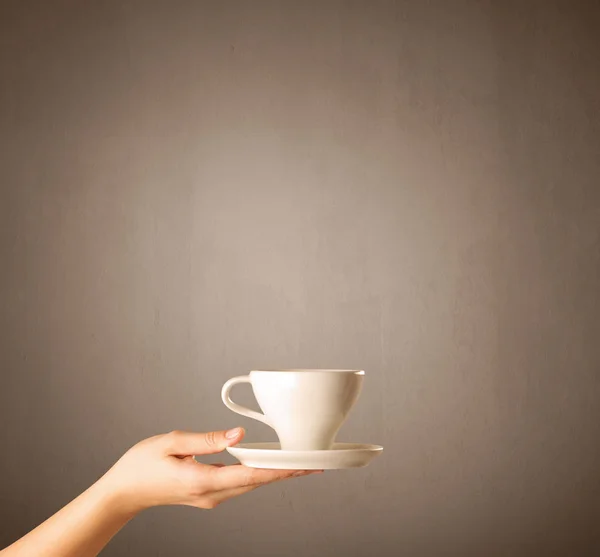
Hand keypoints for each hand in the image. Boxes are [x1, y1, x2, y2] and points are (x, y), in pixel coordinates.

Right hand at [98, 428, 319, 513]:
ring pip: (250, 484)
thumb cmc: (142, 464)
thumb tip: (239, 434)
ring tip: (300, 465)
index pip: (251, 474)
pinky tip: (268, 466)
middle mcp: (211, 493)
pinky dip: (257, 474)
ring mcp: (210, 498)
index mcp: (203, 480)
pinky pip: (239, 483)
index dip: (281, 470)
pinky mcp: (207, 494)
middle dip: (287, 473)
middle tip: (316, 464)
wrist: (123, 493)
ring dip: (275, 474)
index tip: (304, 466)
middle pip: (257, 482)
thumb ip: (208, 439)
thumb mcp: (172, 442)